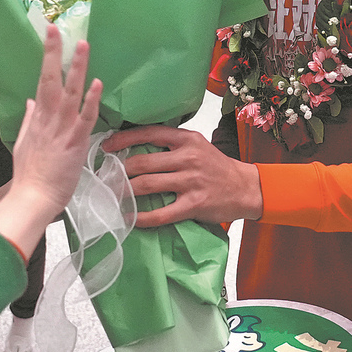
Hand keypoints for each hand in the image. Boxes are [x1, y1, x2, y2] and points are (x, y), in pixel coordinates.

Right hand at [0, 25, 102, 254]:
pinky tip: (97, 84)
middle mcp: (48, 119)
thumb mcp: (23, 142)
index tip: (51, 33)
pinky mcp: (75, 143)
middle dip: (55, 53)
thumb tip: (31, 101)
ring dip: (77, 69)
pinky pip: (85, 118)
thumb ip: (29, 120)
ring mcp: (62, 130)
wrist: (33, 199)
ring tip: (83, 45)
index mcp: (37, 118)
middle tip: (59, 29)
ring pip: (70, 93)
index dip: (48, 56)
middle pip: (51, 80)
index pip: (43, 80)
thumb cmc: (30, 174)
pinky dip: (91, 101)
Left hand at [103, 126, 262, 226]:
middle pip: (143, 162)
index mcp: (186, 139)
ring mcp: (191, 181)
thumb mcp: (196, 146)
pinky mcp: (194, 204)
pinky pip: (161, 213)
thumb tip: (134, 148)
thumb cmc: (216, 167)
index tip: (106, 146)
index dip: (123, 139)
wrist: (245, 188)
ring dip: (125, 192)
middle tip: (105, 177)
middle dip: (119, 171)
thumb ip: (171, 145)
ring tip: (112, 195)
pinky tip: (129, 218)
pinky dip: (141, 217)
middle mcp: (188, 157)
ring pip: (148, 185)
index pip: (149, 133)